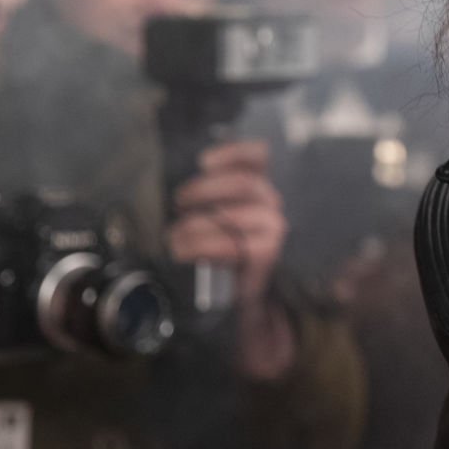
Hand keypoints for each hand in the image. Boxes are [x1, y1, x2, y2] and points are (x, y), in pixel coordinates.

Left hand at [166, 140, 294, 378]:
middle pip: (243, 183)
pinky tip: (182, 251)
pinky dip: (201, 246)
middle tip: (178, 202)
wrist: (235, 296)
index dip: (234, 152)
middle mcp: (274, 203)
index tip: (203, 161)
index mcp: (262, 186)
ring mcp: (275, 228)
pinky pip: (231, 244)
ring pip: (233, 214)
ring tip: (173, 236)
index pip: (259, 156)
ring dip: (195, 224)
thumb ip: (209, 192)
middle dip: (204, 189)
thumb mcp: (214, 214)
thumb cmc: (218, 247)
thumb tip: (185, 174)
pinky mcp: (267, 253)